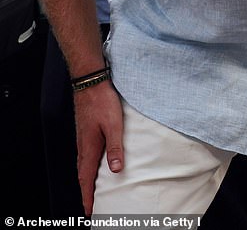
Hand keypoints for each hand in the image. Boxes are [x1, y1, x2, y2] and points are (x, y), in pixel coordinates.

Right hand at [74, 79, 123, 214]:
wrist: (90, 82)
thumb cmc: (102, 102)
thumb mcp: (114, 125)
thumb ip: (115, 147)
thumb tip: (116, 170)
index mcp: (89, 148)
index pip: (86, 179)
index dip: (87, 196)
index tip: (89, 211)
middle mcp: (83, 146)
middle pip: (82, 175)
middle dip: (86, 192)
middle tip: (91, 206)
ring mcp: (83, 138)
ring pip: (83, 165)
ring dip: (87, 179)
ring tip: (92, 190)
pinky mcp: (86, 131)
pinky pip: (85, 155)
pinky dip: (88, 166)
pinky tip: (95, 163)